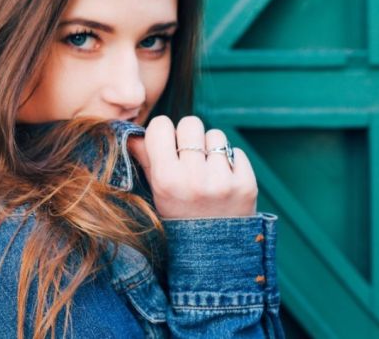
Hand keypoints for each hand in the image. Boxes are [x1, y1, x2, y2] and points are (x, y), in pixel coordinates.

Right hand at [127, 115, 257, 218]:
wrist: (214, 255)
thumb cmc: (179, 216)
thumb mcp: (156, 191)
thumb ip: (145, 158)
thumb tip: (133, 132)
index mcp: (166, 179)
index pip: (161, 126)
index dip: (164, 132)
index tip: (167, 144)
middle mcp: (193, 178)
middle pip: (190, 123)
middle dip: (189, 137)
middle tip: (190, 156)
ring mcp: (221, 181)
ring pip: (215, 135)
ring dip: (211, 149)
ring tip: (208, 171)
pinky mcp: (245, 184)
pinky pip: (236, 151)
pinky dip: (231, 162)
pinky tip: (224, 181)